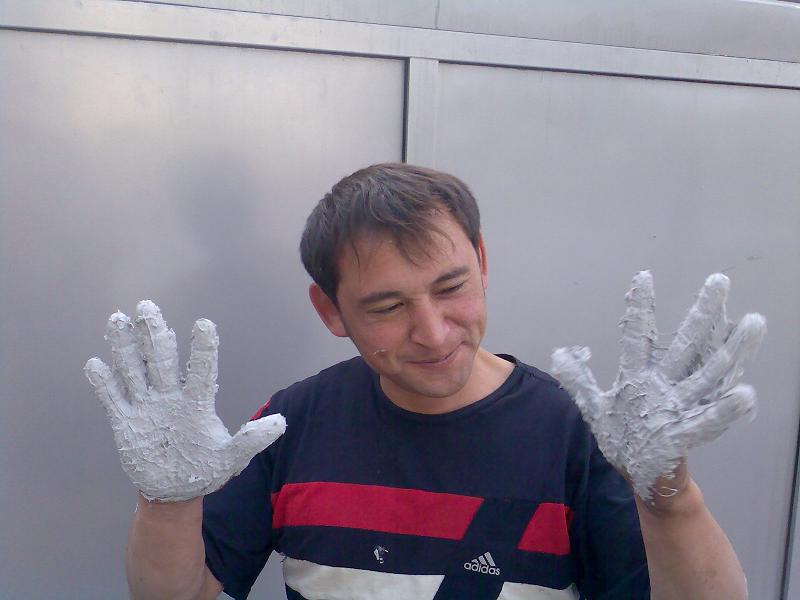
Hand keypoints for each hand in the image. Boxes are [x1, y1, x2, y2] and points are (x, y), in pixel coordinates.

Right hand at [85, 301, 285, 501]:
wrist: (173, 492)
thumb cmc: (205, 469)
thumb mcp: (231, 458)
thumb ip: (251, 440)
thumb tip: (282, 422)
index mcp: (196, 402)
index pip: (201, 370)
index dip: (202, 349)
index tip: (204, 324)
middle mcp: (170, 397)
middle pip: (161, 360)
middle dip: (154, 334)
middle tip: (147, 306)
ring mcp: (146, 407)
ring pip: (133, 371)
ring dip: (124, 347)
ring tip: (117, 320)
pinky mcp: (125, 422)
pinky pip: (112, 399)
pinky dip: (103, 383)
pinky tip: (94, 363)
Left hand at [551, 272, 764, 502]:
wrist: (640, 476)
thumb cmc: (623, 438)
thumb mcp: (594, 406)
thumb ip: (578, 379)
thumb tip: (559, 353)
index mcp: (639, 375)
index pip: (639, 335)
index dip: (641, 307)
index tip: (644, 276)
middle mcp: (664, 384)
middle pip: (685, 343)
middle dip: (702, 313)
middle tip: (719, 281)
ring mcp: (679, 406)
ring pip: (709, 372)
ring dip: (732, 350)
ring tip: (755, 323)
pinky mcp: (685, 433)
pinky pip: (707, 419)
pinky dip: (725, 409)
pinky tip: (745, 394)